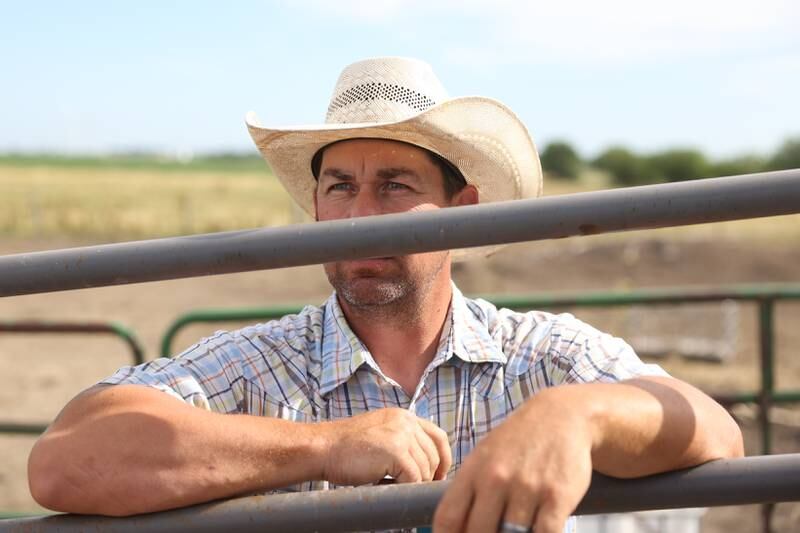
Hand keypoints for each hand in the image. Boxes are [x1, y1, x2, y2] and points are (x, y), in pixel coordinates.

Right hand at [320, 408, 451, 485]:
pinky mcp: (396, 451)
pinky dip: (402, 488)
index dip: (443, 459)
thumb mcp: (381, 434)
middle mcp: (406, 421)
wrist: (323, 447)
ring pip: (425, 470)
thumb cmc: (346, 448)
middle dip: (427, 476)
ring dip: (410, 483)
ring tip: (388, 482)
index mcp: (404, 416)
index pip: (438, 436)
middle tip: (410, 487)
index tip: (438, 476)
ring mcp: (402, 435)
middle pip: (434, 456)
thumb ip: (403, 440)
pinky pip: (413, 479)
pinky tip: (384, 484)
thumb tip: (426, 464)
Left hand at [432, 389, 592, 532]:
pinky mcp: (557, 497)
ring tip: (513, 531)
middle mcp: (496, 479)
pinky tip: (536, 532)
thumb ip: (469, 491)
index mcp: (473, 470)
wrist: (560, 416)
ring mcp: (527, 488)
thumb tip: (456, 529)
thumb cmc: (517, 441)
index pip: (448, 517)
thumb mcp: (484, 457)